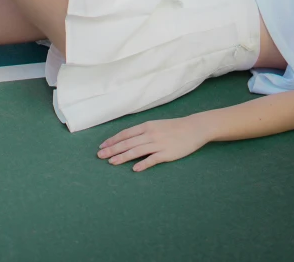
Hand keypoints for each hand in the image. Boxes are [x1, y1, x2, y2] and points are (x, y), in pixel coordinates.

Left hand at [97, 116, 211, 171]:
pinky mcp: (167, 153)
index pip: (125, 134)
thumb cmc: (173, 127)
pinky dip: (143, 164)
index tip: (102, 146)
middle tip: (100, 156)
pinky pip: (152, 159)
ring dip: (122, 157)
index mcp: (145, 126)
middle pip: (127, 143)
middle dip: (112, 149)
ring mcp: (158, 144)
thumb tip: (127, 139)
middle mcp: (149, 134)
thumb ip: (142, 132)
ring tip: (111, 163)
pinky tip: (134, 169)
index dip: (112, 140)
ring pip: (136, 151)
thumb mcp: (155, 125)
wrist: (194, 128)